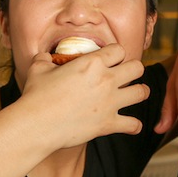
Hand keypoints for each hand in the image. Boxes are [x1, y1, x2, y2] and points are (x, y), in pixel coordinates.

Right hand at [18, 44, 149, 149]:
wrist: (36, 125)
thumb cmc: (36, 95)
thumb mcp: (38, 69)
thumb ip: (45, 59)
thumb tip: (44, 56)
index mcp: (92, 63)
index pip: (119, 50)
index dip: (116, 54)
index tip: (111, 60)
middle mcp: (106, 80)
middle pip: (137, 68)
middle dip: (133, 70)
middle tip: (126, 75)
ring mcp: (110, 102)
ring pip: (141, 92)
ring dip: (139, 93)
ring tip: (135, 94)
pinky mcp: (108, 124)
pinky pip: (133, 124)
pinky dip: (134, 126)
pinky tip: (131, 125)